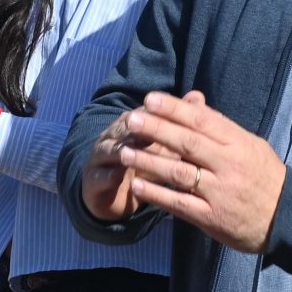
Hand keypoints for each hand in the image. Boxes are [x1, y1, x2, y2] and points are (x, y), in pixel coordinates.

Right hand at [80, 99, 190, 222]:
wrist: (113, 194)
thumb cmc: (143, 166)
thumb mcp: (162, 146)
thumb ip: (178, 124)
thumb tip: (198, 96)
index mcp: (131, 124)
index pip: (145, 113)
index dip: (159, 112)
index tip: (178, 112)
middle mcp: (113, 136)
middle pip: (126, 128)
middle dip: (137, 127)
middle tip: (152, 127)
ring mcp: (100, 157)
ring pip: (110, 150)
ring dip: (120, 152)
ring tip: (128, 154)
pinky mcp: (93, 180)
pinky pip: (99, 177)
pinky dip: (107, 177)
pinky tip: (116, 178)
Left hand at [112, 91, 286, 253]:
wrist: (287, 219)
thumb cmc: (266, 177)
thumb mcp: (251, 146)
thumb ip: (221, 127)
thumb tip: (193, 103)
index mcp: (238, 144)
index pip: (202, 121)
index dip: (174, 109)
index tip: (150, 99)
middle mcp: (228, 165)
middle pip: (187, 143)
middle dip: (156, 130)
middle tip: (131, 120)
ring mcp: (219, 192)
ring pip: (179, 172)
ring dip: (149, 162)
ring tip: (124, 153)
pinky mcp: (212, 218)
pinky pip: (179, 204)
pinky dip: (157, 194)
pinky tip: (137, 186)